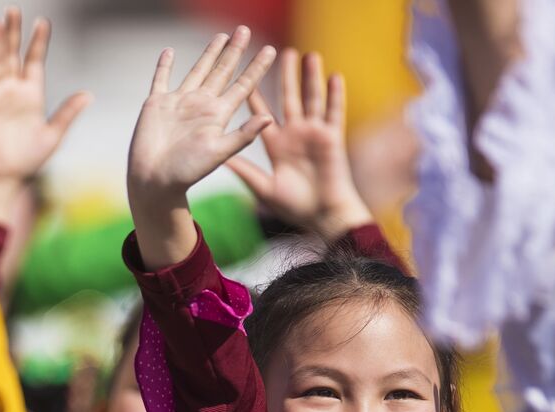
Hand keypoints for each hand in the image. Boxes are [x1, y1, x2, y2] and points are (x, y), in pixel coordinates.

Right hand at [0, 8, 90, 219]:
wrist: (6, 179)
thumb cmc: (28, 159)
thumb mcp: (53, 135)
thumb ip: (67, 113)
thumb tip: (89, 94)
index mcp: (31, 95)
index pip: (34, 61)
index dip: (38, 42)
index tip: (43, 22)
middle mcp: (12, 91)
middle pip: (12, 55)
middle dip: (13, 33)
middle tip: (14, 10)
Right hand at [128, 26, 275, 268]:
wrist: (155, 180)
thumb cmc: (187, 171)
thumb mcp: (219, 153)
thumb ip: (243, 136)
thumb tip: (268, 118)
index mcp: (218, 115)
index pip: (243, 85)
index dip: (256, 68)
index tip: (271, 50)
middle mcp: (202, 105)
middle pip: (223, 71)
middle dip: (235, 51)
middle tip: (245, 30)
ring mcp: (179, 102)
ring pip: (198, 70)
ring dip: (209, 53)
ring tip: (221, 35)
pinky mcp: (158, 103)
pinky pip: (161, 78)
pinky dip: (164, 65)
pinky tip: (170, 52)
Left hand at [227, 49, 373, 242]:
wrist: (323, 216)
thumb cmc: (294, 207)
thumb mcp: (263, 188)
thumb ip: (245, 171)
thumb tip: (220, 159)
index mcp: (276, 144)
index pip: (261, 113)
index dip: (253, 93)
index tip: (245, 73)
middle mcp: (294, 134)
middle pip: (288, 98)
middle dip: (285, 76)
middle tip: (281, 52)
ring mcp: (314, 134)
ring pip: (311, 99)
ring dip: (310, 78)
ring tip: (308, 56)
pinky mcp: (332, 138)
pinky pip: (334, 112)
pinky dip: (334, 95)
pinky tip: (333, 76)